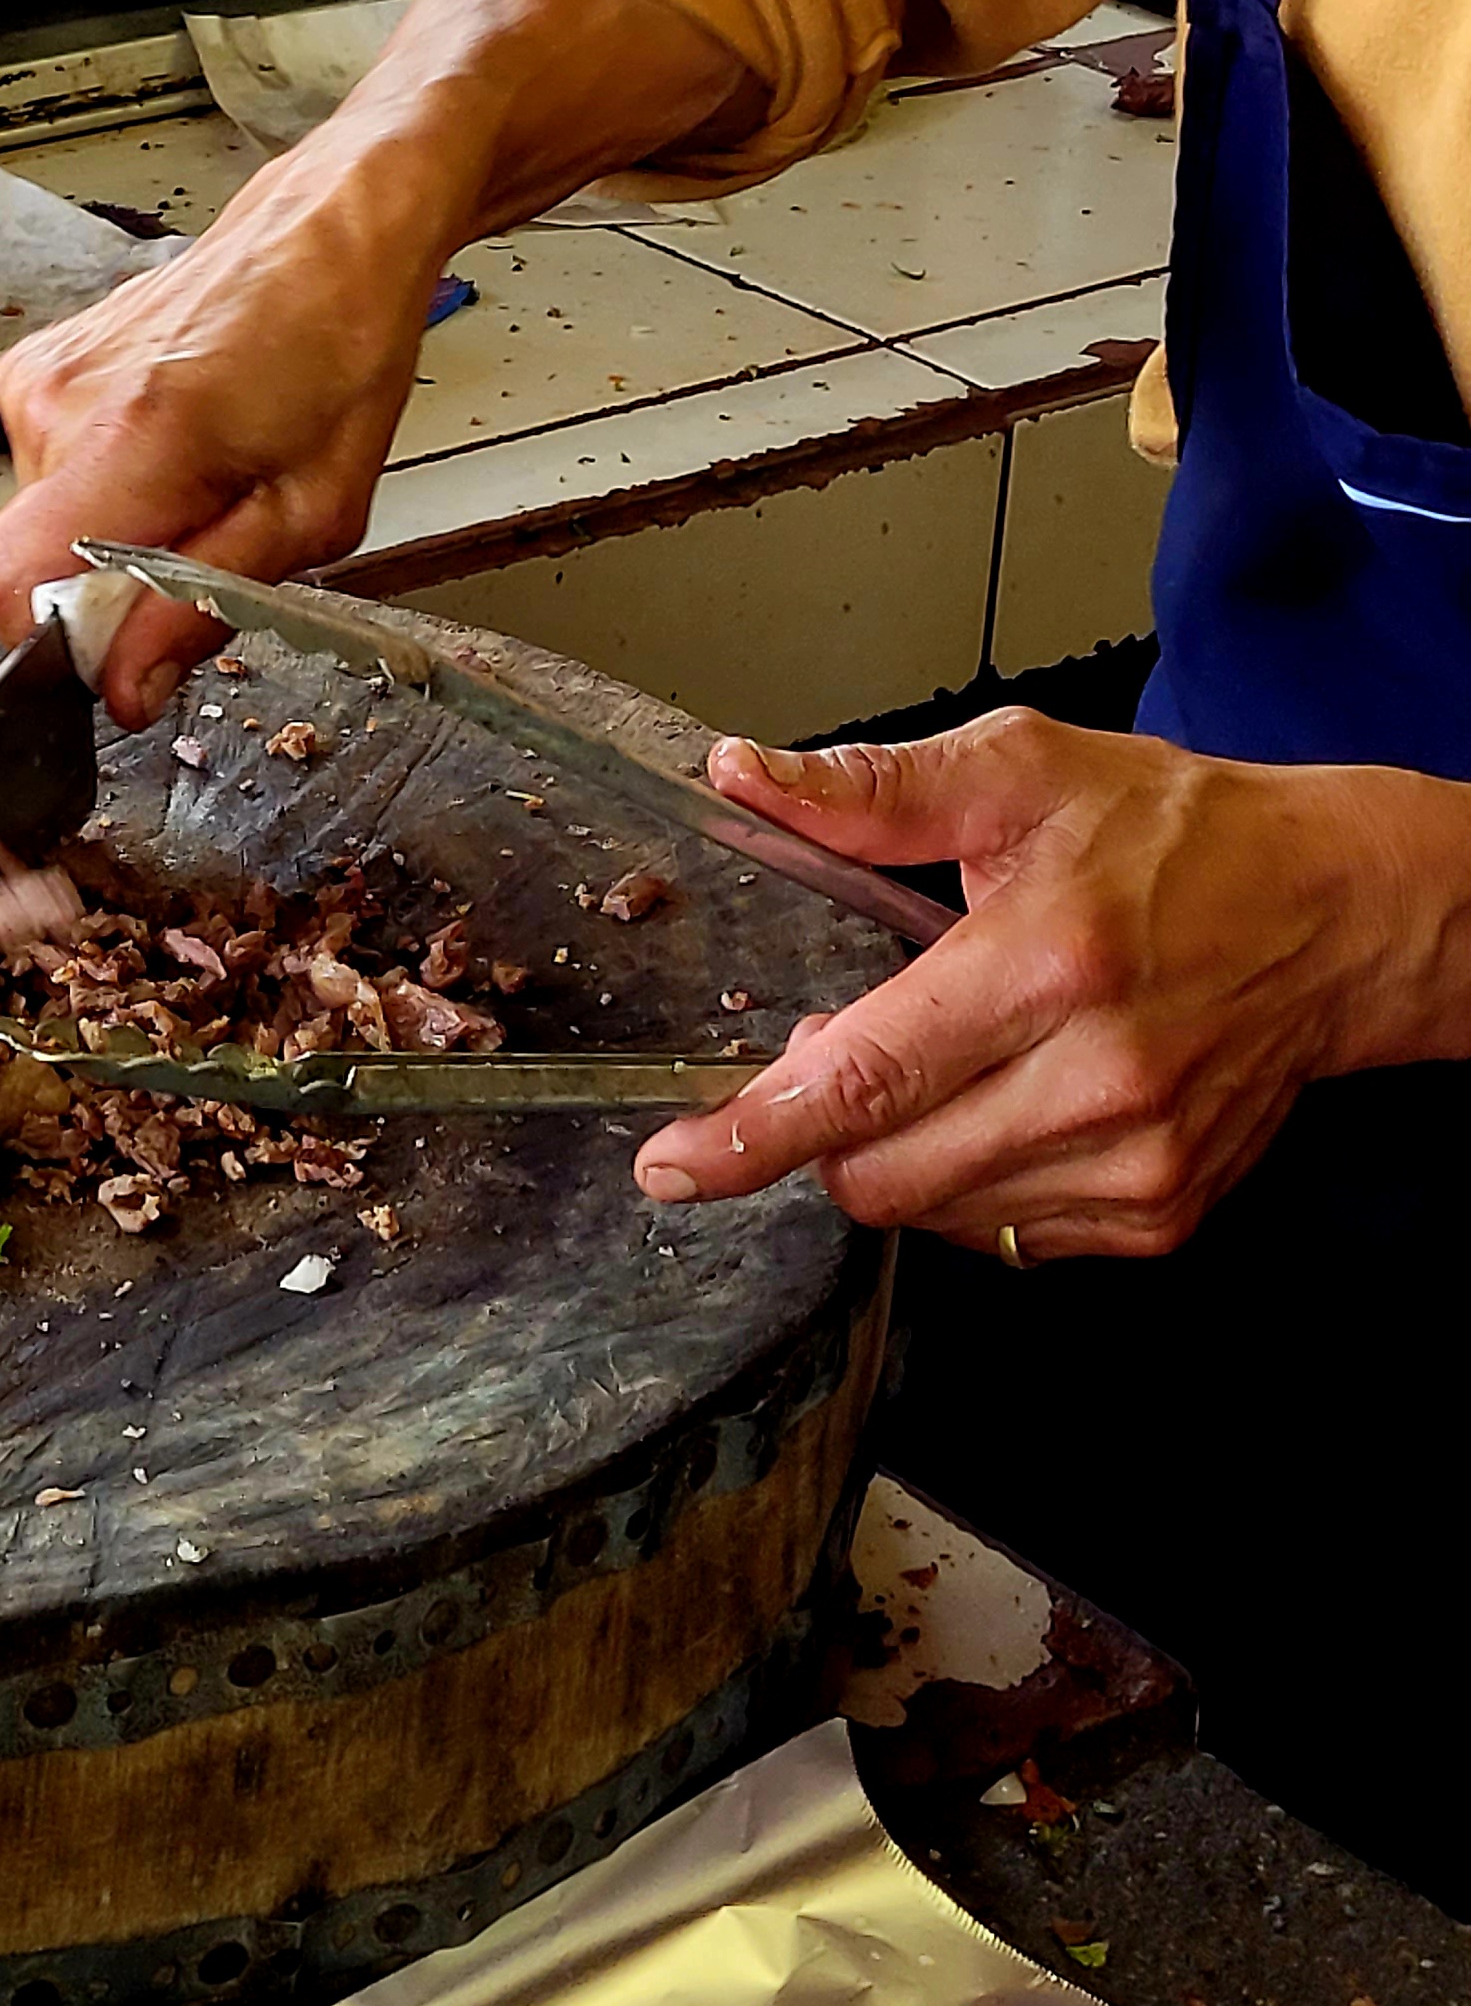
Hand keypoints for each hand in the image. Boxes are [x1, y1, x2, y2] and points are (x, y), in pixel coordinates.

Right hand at [0, 186, 442, 725]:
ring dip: (116, 534)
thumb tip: (123, 689)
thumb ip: (203, 607)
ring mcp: (37, 381)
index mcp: (132, 440)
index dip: (57, 643)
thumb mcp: (312, 511)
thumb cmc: (339, 348)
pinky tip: (174, 447)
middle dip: (112, 591)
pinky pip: (46, 476)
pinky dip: (105, 486)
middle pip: (28, 569)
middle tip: (210, 540)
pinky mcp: (33, 370)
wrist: (325, 233)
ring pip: (39, 526)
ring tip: (202, 481)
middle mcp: (60, 404)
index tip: (130, 641)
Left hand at [633, 711, 1470, 1259]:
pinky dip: (967, 1182)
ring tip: (934, 1061)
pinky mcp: (1162, 1214)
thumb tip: (743, 774)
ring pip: (938, 1213)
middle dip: (819, 1130)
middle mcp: (1096, 1079)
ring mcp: (1137, 1162)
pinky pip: (1007, 1234)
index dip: (755, 1133)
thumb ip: (871, 789)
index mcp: (1046, 963)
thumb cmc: (1176, 834)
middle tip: (838, 1050)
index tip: (673, 1166)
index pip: (867, 1078)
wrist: (1332, 915)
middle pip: (885, 1170)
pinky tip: (994, 1104)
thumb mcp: (1021, 770)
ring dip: (894, 1155)